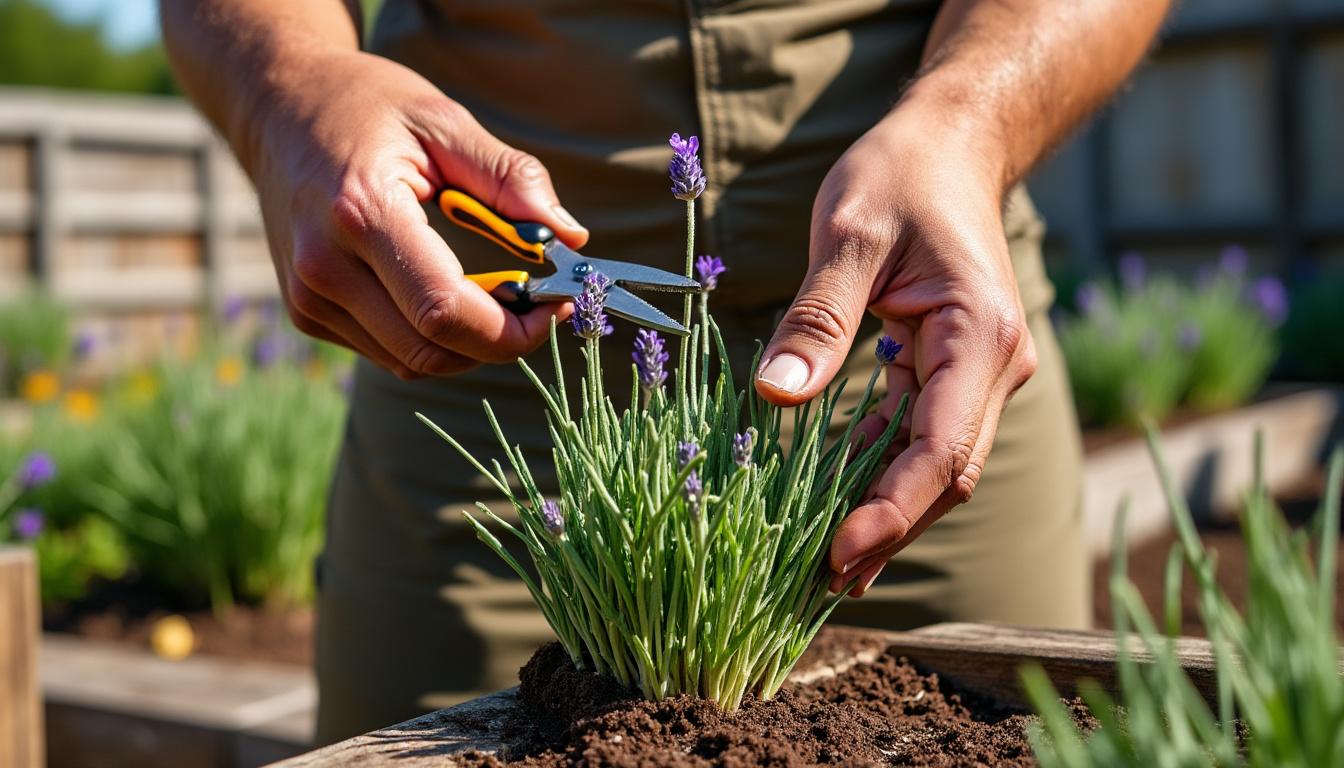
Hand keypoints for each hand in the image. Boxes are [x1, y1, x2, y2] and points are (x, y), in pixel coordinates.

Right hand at [244, 49, 586, 377]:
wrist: (276, 106)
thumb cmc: (364, 106)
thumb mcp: (444, 121)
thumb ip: (511, 178)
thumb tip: (571, 236)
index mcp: (361, 213)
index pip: (444, 311)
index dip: (513, 327)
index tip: (555, 302)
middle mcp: (323, 267)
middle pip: (432, 350)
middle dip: (499, 340)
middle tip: (537, 303)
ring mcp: (308, 297)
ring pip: (412, 362)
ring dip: (468, 344)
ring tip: (496, 293)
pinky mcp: (306, 313)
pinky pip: (388, 352)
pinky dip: (431, 338)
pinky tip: (448, 292)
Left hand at [754, 104, 1037, 595]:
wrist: (951, 146)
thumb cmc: (899, 176)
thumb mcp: (850, 234)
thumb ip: (818, 317)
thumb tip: (776, 395)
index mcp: (979, 336)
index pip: (940, 447)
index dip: (890, 508)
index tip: (837, 550)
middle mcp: (993, 366)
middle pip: (943, 472)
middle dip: (886, 528)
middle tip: (819, 582)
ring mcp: (977, 374)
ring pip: (932, 465)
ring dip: (882, 511)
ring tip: (823, 566)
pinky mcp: (950, 372)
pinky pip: (916, 436)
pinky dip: (877, 473)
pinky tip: (834, 507)